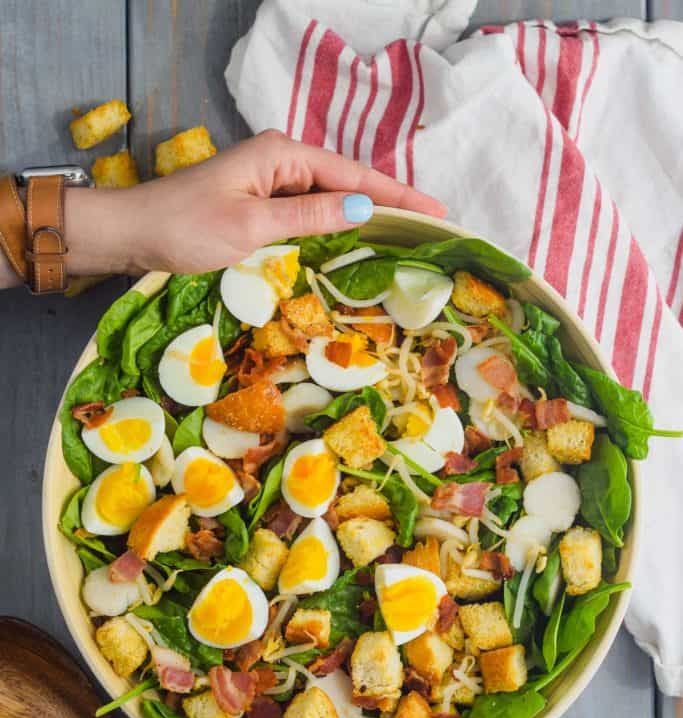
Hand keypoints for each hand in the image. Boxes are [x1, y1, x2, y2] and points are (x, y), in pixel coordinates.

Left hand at [54, 131, 445, 281]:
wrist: (133, 233)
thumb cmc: (185, 227)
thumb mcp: (251, 224)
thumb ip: (308, 217)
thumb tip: (364, 210)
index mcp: (282, 155)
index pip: (353, 175)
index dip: (397, 195)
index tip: (437, 212)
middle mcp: (281, 160)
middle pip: (349, 182)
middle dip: (391, 202)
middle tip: (434, 226)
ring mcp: (272, 181)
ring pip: (332, 197)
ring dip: (368, 214)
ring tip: (409, 234)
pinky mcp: (262, 202)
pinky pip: (312, 211)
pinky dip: (339, 224)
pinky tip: (359, 238)